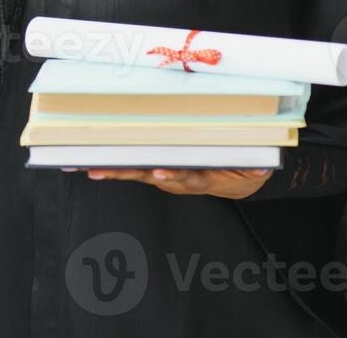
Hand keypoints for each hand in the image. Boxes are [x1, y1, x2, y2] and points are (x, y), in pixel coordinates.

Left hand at [72, 167, 272, 199]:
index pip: (185, 176)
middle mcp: (178, 179)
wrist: (238, 180)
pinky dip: (109, 167)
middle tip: (99, 171)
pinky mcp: (158, 171)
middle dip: (122, 172)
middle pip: (148, 175)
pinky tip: (86, 165)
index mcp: (200, 178)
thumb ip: (249, 166)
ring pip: (135, 172)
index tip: (159, 173)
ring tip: (87, 168)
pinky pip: (132, 168)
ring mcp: (166, 176)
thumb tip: (260, 168)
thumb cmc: (239, 167)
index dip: (172, 175)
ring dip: (110, 170)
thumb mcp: (248, 166)